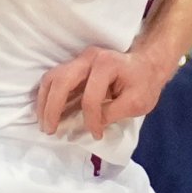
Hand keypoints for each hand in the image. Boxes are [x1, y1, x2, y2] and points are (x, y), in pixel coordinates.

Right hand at [36, 43, 173, 139]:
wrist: (147, 65)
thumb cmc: (144, 83)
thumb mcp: (137, 103)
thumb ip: (112, 113)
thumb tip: (91, 125)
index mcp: (107, 64)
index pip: (90, 97)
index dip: (90, 120)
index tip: (96, 135)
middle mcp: (89, 58)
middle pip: (62, 80)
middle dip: (52, 107)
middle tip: (49, 130)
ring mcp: (80, 60)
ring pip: (52, 77)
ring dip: (44, 101)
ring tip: (44, 123)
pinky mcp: (75, 66)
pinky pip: (55, 79)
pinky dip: (47, 96)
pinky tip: (46, 112)